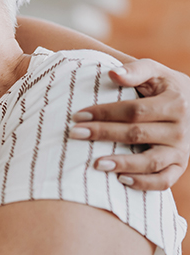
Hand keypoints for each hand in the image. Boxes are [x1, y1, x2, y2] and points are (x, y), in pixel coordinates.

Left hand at [69, 58, 189, 189]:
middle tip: (75, 134)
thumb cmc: (165, 86)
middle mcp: (180, 129)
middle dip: (103, 134)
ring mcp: (181, 150)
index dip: (105, 113)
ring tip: (96, 164)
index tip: (78, 116)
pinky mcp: (179, 166)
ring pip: (151, 161)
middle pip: (137, 134)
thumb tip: (112, 73)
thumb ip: (135, 70)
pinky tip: (121, 180)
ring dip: (123, 164)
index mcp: (174, 104)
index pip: (134, 111)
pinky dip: (144, 184)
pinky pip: (164, 180)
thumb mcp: (155, 72)